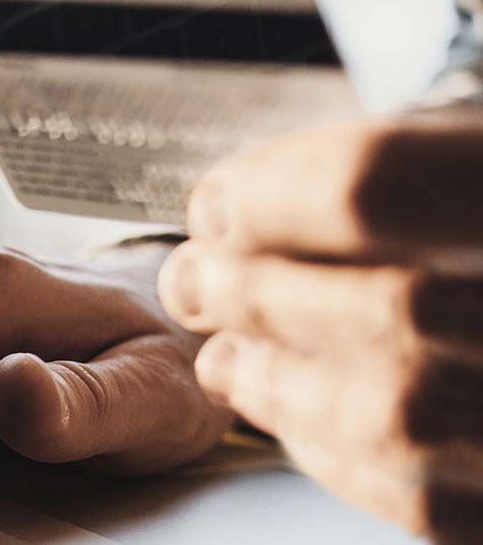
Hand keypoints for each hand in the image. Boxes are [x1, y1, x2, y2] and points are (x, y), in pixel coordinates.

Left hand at [158, 110, 482, 543]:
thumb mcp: (465, 149)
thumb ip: (374, 169)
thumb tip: (222, 214)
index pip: (378, 184)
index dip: (271, 198)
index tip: (214, 207)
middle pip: (394, 304)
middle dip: (260, 295)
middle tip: (192, 281)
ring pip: (404, 414)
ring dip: (281, 385)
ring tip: (226, 358)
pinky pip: (429, 497)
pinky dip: (335, 456)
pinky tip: (295, 419)